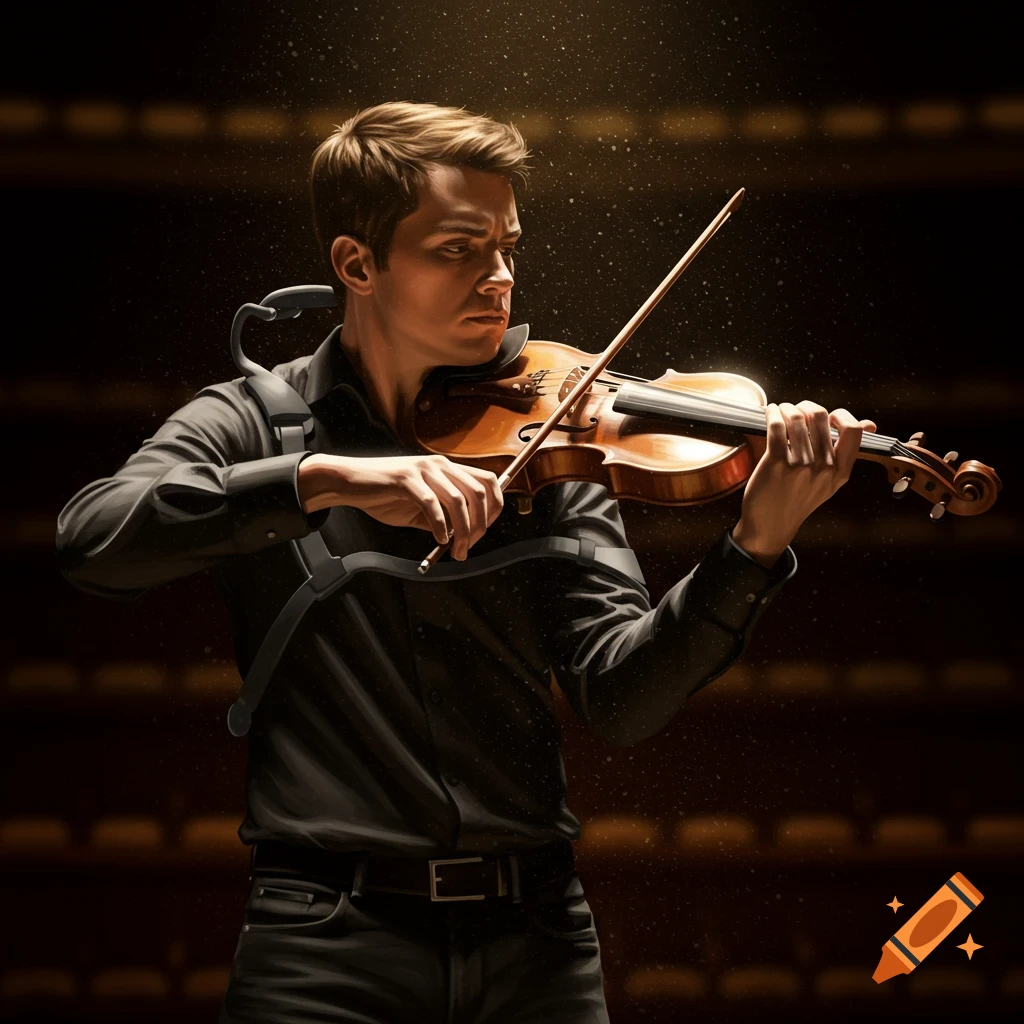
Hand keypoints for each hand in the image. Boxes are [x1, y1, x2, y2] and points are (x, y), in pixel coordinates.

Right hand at [297, 453, 503, 559]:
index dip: (494, 508)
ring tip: (456, 550)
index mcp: (447, 469)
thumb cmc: (383, 494)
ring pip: (459, 501)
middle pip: (479, 493)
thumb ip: (442, 517)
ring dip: (463, 531)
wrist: (350, 482)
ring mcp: (423, 469)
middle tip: (468, 547)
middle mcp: (440, 465)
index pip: (488, 481)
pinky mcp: (406, 478)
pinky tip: (438, 539)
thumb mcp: (420, 508)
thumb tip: (462, 536)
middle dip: (480, 525)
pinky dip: (440, 526)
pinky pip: (432, 504)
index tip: (483, 532)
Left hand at [731, 402, 876, 566]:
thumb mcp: (830, 481)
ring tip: (780, 411)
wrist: (771, 525)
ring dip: (786, 408)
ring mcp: (800, 465)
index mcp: (841, 472)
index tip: (827, 416)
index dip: (840, 415)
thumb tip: (870, 424)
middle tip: (796, 410)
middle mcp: (824, 468)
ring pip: (796, 418)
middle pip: (820, 416)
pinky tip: (770, 413)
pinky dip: (772, 413)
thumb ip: (846, 453)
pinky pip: (777, 426)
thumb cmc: (798, 499)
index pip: (853, 431)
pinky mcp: (777, 463)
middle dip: (805, 406)